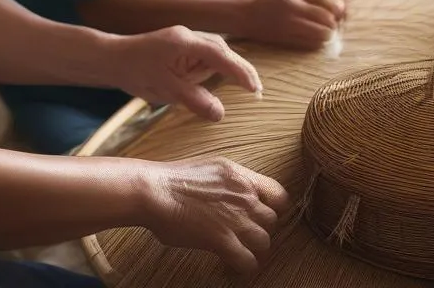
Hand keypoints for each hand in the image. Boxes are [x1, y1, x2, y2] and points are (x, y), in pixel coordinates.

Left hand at [109, 26, 262, 122]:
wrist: (111, 58)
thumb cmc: (135, 72)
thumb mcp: (165, 90)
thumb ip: (194, 100)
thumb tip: (221, 113)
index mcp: (185, 42)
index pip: (220, 55)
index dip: (240, 71)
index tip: (255, 89)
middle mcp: (188, 36)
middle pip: (222, 50)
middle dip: (240, 69)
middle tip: (257, 91)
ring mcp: (184, 39)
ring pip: (215, 52)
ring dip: (229, 68)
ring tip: (246, 87)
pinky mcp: (180, 46)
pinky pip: (204, 55)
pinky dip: (215, 67)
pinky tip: (221, 81)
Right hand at [139, 156, 289, 274]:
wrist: (155, 190)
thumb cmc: (173, 179)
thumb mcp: (210, 167)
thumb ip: (229, 181)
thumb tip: (233, 192)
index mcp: (239, 175)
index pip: (279, 194)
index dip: (274, 208)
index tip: (261, 214)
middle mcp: (243, 195)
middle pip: (272, 220)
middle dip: (260, 229)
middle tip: (245, 235)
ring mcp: (235, 219)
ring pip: (264, 242)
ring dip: (253, 249)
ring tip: (241, 251)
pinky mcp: (223, 240)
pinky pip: (248, 261)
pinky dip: (244, 266)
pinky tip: (232, 265)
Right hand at [237, 0, 344, 48]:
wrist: (242, 13)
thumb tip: (339, 4)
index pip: (326, 5)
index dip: (336, 11)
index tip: (335, 12)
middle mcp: (291, 10)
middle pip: (327, 22)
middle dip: (333, 24)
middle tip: (331, 23)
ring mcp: (288, 26)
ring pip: (321, 36)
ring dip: (326, 34)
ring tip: (323, 31)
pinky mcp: (285, 40)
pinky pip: (310, 45)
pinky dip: (317, 43)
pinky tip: (313, 38)